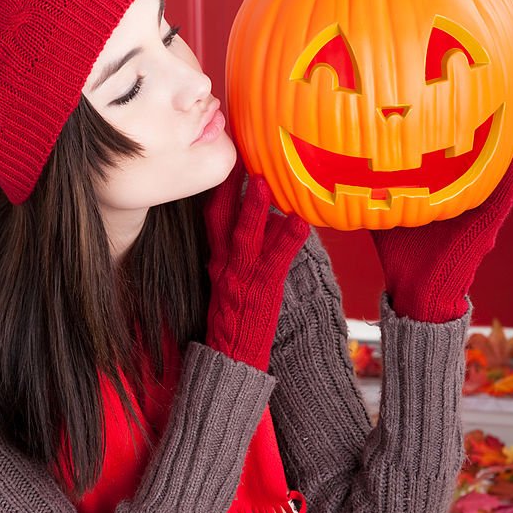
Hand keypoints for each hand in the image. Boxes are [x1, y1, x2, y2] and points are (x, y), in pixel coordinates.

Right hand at [204, 156, 309, 369]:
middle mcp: (224, 264)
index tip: (226, 158)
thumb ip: (237, 254)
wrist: (231, 357)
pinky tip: (300, 222)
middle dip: (229, 186)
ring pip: (246, 235)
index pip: (212, 216)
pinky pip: (276, 260)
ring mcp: (242, 277)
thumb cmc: (236, 321)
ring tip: (264, 182)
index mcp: (216, 260)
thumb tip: (257, 225)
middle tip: (238, 155)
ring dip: (254, 208)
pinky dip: (287, 239)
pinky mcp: (262, 290)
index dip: (219, 187)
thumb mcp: (228, 284)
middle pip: (221, 217)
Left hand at [370, 118, 512, 322]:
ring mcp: (479, 215)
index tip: (469, 110)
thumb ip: (375, 200)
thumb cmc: (402, 261)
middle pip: (486, 167)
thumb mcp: (386, 220)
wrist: (414, 292)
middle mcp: (467, 205)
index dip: (468, 140)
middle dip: (498, 140)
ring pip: (503, 178)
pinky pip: (504, 198)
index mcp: (447, 201)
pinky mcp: (486, 227)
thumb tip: (347, 180)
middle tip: (510, 105)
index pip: (460, 165)